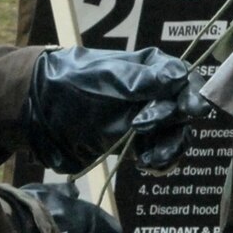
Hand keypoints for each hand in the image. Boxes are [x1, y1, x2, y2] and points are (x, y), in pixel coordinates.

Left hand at [24, 47, 209, 174]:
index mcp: (151, 68)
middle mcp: (154, 93)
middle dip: (172, 122)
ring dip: (170, 148)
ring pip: (175, 135)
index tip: (190, 109)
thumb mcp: (107, 77)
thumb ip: (143, 80)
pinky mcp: (135, 144)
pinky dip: (160, 161)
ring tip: (151, 158)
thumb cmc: (73, 83)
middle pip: (183, 110)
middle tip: (142, 128)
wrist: (41, 110)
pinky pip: (160, 154)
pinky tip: (148, 164)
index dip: (191, 94)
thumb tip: (179, 77)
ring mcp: (146, 120)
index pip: (183, 79)